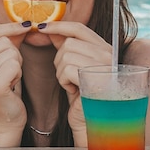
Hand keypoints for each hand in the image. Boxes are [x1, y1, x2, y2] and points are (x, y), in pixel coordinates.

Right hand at [0, 22, 31, 146]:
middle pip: (4, 41)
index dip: (11, 27)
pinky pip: (15, 64)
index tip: (27, 25)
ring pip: (11, 52)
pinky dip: (18, 73)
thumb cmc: (5, 86)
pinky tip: (11, 85)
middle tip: (8, 72)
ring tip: (9, 78)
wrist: (4, 118)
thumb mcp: (2, 60)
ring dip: (17, 65)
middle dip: (14, 54)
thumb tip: (24, 22)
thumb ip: (8, 40)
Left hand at [39, 21, 111, 146]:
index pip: (79, 28)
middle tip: (68, 76)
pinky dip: (64, 81)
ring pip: (65, 55)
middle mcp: (109, 55)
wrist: (93, 123)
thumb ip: (66, 45)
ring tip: (73, 84)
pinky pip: (66, 70)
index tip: (40, 27)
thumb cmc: (83, 95)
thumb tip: (48, 28)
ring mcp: (105, 67)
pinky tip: (74, 91)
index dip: (58, 26)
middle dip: (60, 59)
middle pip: (69, 43)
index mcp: (107, 49)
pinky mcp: (97, 80)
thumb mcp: (74, 66)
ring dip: (61, 72)